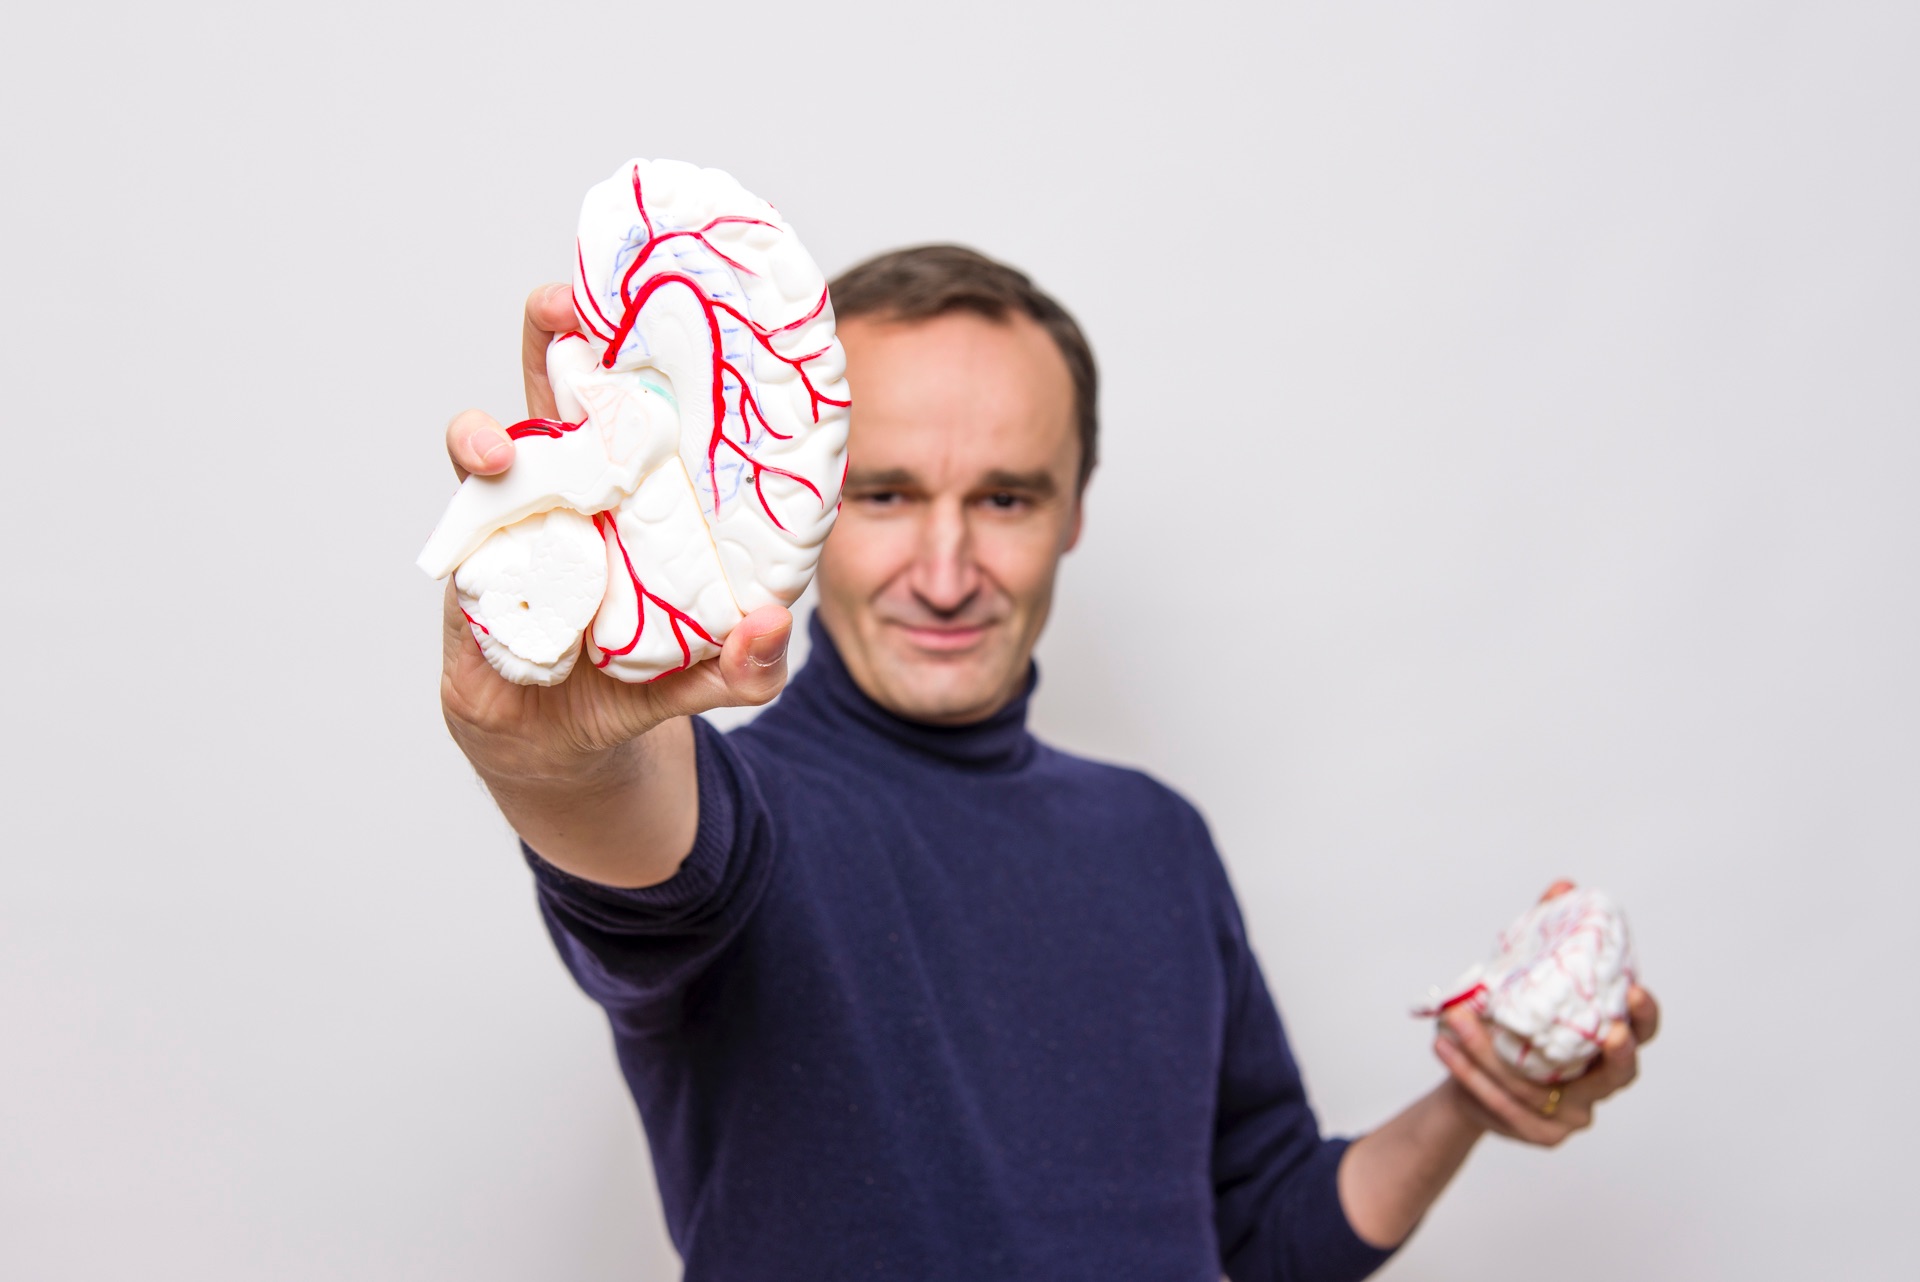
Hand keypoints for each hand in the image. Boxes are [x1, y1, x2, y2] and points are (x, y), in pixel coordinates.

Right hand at [437, 284, 792, 779]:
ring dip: (484, 436)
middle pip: (559, 385)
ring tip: (494, 451)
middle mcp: (575, 481)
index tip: (663, 294)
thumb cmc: (638, 677)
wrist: (559, 741)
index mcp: (640, 484)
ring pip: (491, 444)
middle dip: (556, 334)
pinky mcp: (472, 565)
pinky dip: (463, 526)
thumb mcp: (710, 672)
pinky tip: (476, 539)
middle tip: (562, 306)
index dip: (649, 341)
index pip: (646, 397)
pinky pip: (458, 528)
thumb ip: (746, 661)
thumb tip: (771, 627)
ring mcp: (518, 517)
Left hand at [1431, 881, 1660, 1146]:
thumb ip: (1548, 934)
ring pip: (1538, 1085)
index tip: (1633, 991)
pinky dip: (1470, 1073)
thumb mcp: (1525, 976)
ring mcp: (1574, 1114)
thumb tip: (1565, 886)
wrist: (1470, 1078)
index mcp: (1605, 1043)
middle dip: (1616, 1052)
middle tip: (1609, 1031)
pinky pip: (1504, 1102)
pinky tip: (1443, 1046)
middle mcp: (1598, 1083)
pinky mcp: (1540, 1132)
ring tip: (1456, 1018)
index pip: (1642, 1031)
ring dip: (1491, 1050)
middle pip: (1618, 1074)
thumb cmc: (1510, 1024)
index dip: (1644, 1016)